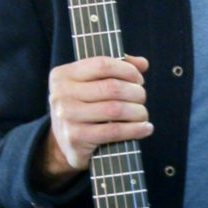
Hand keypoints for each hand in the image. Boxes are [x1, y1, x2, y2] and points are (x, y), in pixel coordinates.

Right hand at [40, 54, 152, 179]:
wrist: (65, 144)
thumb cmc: (84, 108)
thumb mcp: (90, 84)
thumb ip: (115, 69)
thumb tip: (142, 63)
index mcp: (63, 74)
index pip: (102, 65)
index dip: (127, 70)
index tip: (138, 79)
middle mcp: (61, 94)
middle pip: (112, 88)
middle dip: (136, 92)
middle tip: (142, 98)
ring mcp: (67, 116)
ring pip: (115, 109)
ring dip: (138, 112)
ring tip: (143, 114)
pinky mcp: (76, 138)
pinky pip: (114, 131)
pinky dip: (135, 129)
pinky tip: (145, 128)